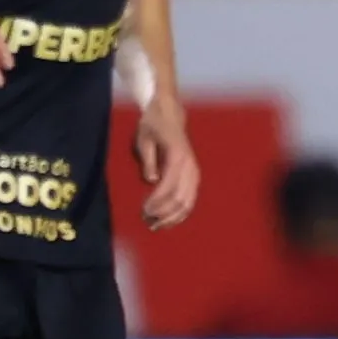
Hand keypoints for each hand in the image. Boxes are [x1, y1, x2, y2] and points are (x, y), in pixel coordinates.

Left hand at [131, 100, 200, 229]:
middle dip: (163, 214)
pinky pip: (191, 199)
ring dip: (172, 217)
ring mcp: (194, 172)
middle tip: (147, 222)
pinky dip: (181, 212)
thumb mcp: (144, 139)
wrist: (169, 113)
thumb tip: (151, 181)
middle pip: (180, 199)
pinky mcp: (194, 176)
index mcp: (178, 156)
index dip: (156, 202)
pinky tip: (169, 220)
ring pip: (188, 202)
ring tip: (156, 225)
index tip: (143, 211)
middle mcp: (190, 166)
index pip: (168, 187)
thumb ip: (148, 160)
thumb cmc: (153, 125)